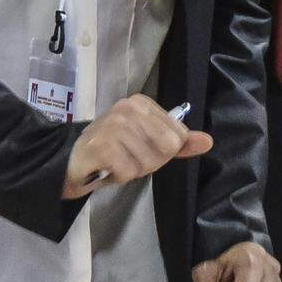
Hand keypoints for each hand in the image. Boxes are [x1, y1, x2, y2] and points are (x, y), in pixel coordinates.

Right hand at [62, 94, 212, 199]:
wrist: (72, 160)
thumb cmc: (113, 150)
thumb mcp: (149, 142)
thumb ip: (179, 142)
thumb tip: (208, 141)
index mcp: (141, 103)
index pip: (178, 136)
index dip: (162, 151)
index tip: (140, 148)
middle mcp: (127, 109)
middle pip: (167, 148)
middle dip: (150, 162)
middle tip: (128, 158)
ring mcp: (114, 126)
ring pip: (148, 162)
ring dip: (132, 170)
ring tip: (115, 162)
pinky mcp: (102, 146)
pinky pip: (128, 172)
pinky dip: (118, 177)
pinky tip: (106, 168)